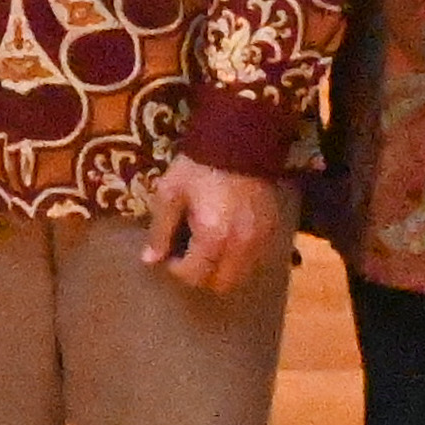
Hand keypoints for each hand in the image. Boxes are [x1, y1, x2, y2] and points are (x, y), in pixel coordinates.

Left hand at [142, 155, 296, 295]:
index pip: (193, 275)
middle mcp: (241, 247)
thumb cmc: (200, 166)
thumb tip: (149, 260)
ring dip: (223, 270)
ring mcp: (262, 241)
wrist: (241, 139)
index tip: (169, 253)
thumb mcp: (171, 193)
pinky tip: (229, 239)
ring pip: (241, 276)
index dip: (176, 268)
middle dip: (201, 275)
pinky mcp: (275, 231)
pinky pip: (257, 260)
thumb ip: (160, 230)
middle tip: (189, 255)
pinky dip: (241, 259)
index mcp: (213, 238)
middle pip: (220, 284)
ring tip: (210, 248)